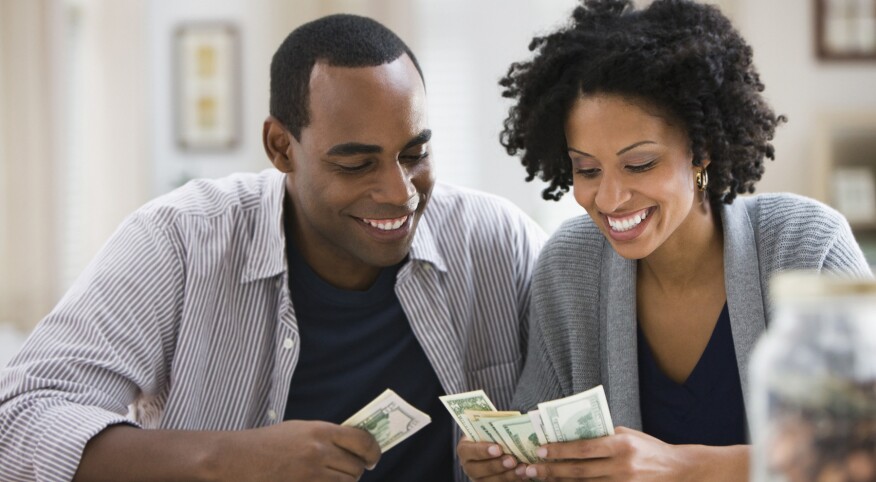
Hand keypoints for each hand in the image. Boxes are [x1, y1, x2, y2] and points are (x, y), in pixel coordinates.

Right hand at [218, 420, 381, 481]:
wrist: (237, 460)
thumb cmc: (268, 443)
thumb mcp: (300, 429)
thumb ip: (327, 437)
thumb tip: (355, 446)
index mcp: (320, 431)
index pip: (362, 440)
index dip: (373, 450)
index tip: (373, 457)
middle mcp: (319, 452)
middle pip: (356, 467)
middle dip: (356, 470)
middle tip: (350, 469)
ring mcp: (311, 475)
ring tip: (330, 477)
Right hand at [457, 436, 526, 480]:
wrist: (496, 446)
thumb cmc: (493, 434)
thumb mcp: (490, 429)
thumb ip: (496, 429)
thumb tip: (511, 423)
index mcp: (465, 449)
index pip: (468, 451)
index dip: (482, 450)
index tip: (498, 448)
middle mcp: (469, 466)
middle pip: (477, 470)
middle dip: (496, 465)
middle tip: (512, 460)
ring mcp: (479, 479)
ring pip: (490, 481)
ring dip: (508, 476)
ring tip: (522, 469)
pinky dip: (514, 481)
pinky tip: (524, 475)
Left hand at [523, 427, 687, 480]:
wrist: (678, 470)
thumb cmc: (648, 448)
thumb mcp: (627, 434)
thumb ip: (602, 435)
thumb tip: (570, 434)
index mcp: (622, 444)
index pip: (584, 448)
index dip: (560, 450)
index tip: (540, 449)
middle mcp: (622, 466)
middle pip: (580, 471)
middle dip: (552, 470)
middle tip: (531, 469)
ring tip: (541, 479)